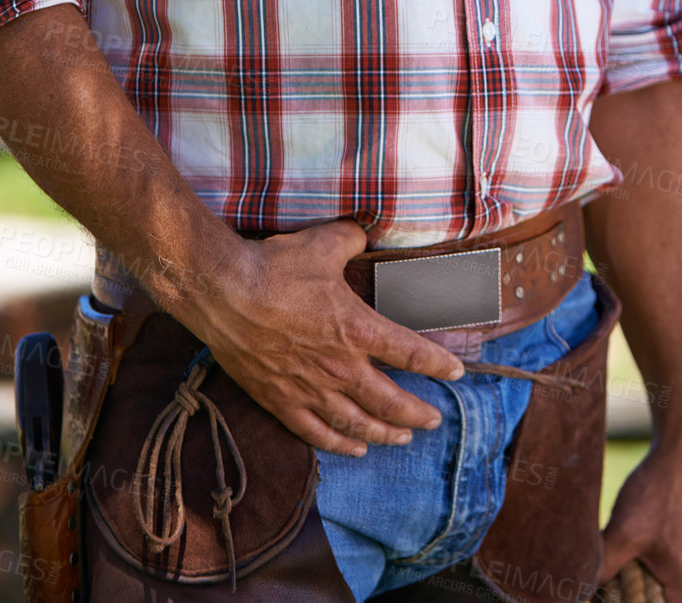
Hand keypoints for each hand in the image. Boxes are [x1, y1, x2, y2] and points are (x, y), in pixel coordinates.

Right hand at [182, 218, 466, 457]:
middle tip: (434, 419)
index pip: (410, 353)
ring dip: (385, 433)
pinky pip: (317, 433)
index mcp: (357, 329)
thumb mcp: (324, 242)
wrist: (225, 293)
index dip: (437, 365)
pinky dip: (340, 445)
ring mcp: (311, 389)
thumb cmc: (276, 267)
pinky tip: (354, 448)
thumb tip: (364, 232)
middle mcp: (341, 367)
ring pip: (358, 424)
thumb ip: (352, 238)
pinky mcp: (281, 401)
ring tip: (402, 438)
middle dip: (417, 413)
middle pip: (390, 402)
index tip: (456, 373)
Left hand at [597, 420, 681, 602]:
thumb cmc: (660, 490)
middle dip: (634, 577)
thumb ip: (603, 567)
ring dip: (644, 559)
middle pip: (659, 595)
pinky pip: (678, 555)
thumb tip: (580, 588)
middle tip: (620, 545)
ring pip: (667, 573)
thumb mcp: (624, 532)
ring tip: (636, 527)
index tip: (611, 572)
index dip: (625, 596)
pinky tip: (651, 516)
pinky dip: (658, 545)